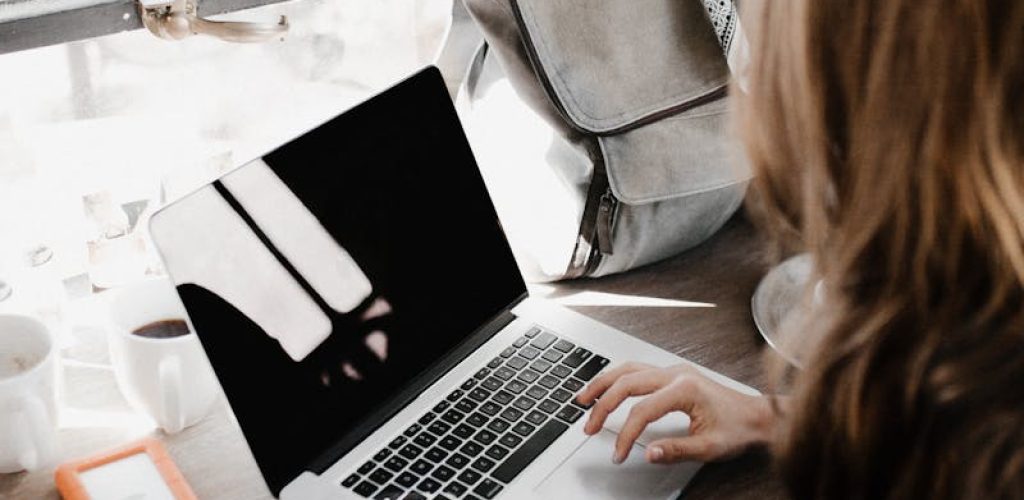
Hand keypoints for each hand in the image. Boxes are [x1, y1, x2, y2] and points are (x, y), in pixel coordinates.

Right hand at [576, 362, 774, 463]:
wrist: (757, 416)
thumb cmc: (738, 429)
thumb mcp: (709, 447)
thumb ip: (676, 450)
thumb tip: (648, 453)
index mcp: (685, 389)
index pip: (642, 410)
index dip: (626, 434)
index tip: (618, 453)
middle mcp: (676, 374)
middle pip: (627, 382)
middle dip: (603, 405)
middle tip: (588, 426)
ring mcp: (673, 371)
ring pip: (628, 369)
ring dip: (603, 383)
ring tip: (583, 399)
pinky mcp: (673, 374)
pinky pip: (637, 369)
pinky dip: (616, 378)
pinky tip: (606, 387)